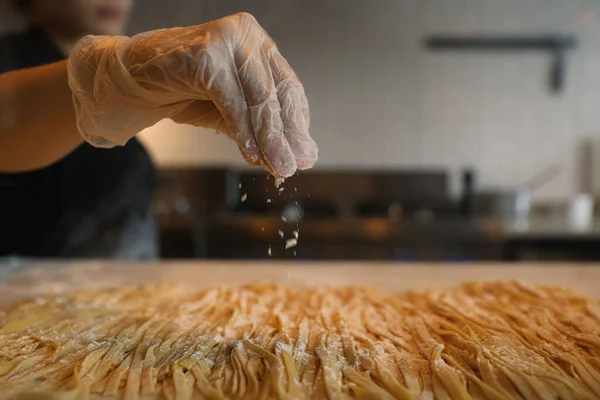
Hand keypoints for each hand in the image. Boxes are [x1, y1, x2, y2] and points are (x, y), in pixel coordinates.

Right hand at [67, 12, 317, 178]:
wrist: (128, 83)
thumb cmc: (180, 92)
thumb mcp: (228, 113)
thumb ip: (258, 130)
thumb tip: (292, 158)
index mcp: (256, 44)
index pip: (287, 87)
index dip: (297, 124)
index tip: (305, 154)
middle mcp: (245, 35)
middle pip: (276, 94)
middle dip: (286, 136)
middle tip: (294, 166)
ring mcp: (226, 40)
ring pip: (258, 99)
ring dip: (269, 139)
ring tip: (278, 167)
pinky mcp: (205, 54)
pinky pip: (231, 102)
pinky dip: (242, 132)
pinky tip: (251, 155)